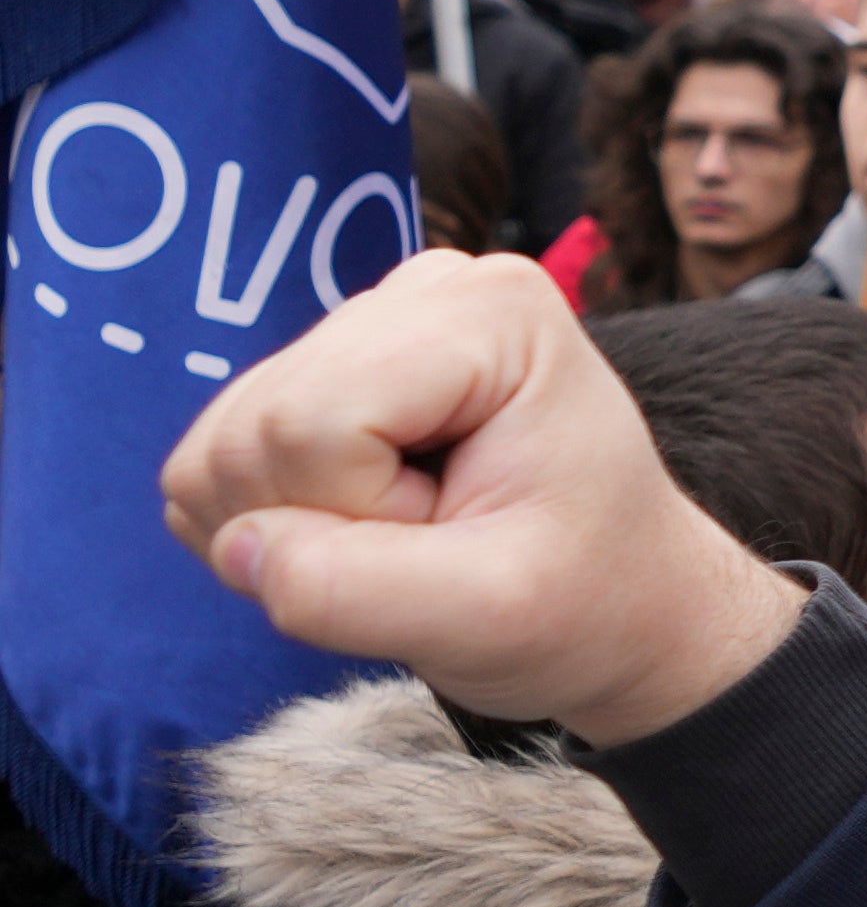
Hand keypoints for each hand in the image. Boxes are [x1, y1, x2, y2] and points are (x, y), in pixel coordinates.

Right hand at [160, 253, 808, 745]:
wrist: (615, 600)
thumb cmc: (583, 600)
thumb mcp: (490, 616)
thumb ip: (354, 590)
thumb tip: (237, 546)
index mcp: (491, 309)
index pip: (314, 424)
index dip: (366, 512)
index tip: (464, 528)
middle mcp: (422, 290)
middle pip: (257, 431)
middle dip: (326, 524)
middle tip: (442, 538)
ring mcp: (360, 326)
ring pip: (219, 453)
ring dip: (297, 529)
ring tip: (419, 530)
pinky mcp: (314, 375)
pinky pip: (212, 467)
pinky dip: (275, 526)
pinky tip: (373, 524)